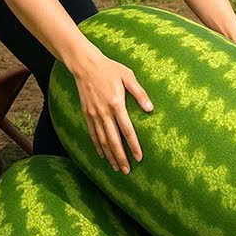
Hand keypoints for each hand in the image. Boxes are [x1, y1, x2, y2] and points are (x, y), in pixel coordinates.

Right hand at [73, 46, 153, 174]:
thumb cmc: (110, 69)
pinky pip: (93, 134)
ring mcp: (93, 114)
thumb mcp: (128, 76)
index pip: (127, 130)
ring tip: (116, 168)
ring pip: (102, 140)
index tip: (139, 157)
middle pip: (114, 140)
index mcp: (116, 104)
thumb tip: (150, 108)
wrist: (86, 65)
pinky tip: (103, 155)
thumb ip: (140, 93)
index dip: (133, 145)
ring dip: (110, 155)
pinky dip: (98, 146)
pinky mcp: (86, 114)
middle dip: (121, 157)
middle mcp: (104, 112)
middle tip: (127, 171)